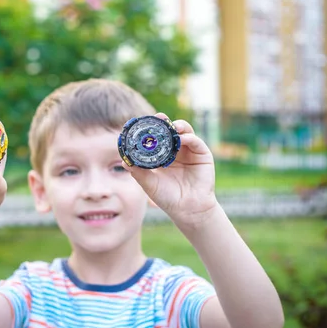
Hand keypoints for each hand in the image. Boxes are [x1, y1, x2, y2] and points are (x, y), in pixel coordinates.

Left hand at [123, 112, 217, 226]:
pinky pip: (195, 141)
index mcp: (162, 155)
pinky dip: (188, 137)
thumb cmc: (167, 197)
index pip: (155, 137)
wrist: (187, 210)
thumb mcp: (149, 183)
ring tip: (171, 125)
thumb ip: (138, 171)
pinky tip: (180, 139)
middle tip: (158, 117)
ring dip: (177, 126)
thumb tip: (124, 161)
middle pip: (169, 130)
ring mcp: (189, 151)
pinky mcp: (202, 154)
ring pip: (183, 131)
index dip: (150, 129)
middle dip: (163, 122)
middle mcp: (175, 150)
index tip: (141, 122)